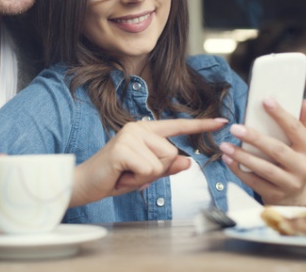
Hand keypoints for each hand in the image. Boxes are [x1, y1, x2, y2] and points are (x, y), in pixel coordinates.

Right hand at [70, 118, 227, 206]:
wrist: (83, 184)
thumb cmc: (114, 177)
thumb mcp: (145, 174)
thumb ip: (166, 167)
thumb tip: (187, 162)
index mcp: (145, 131)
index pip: (177, 127)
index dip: (200, 126)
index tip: (221, 121)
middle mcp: (138, 128)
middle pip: (172, 153)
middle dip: (156, 171)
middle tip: (133, 173)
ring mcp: (130, 136)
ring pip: (162, 163)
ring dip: (146, 176)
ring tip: (127, 174)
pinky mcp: (123, 148)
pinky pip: (149, 170)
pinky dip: (138, 180)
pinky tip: (122, 175)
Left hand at [219, 97, 305, 204]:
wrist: (301, 194)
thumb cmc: (296, 159)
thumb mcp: (303, 141)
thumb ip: (302, 121)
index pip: (295, 129)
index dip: (281, 114)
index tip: (265, 100)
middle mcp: (303, 168)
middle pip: (277, 150)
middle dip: (254, 138)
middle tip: (235, 127)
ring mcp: (290, 184)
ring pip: (264, 169)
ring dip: (242, 156)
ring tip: (224, 145)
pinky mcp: (275, 195)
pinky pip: (254, 183)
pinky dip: (238, 171)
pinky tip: (227, 159)